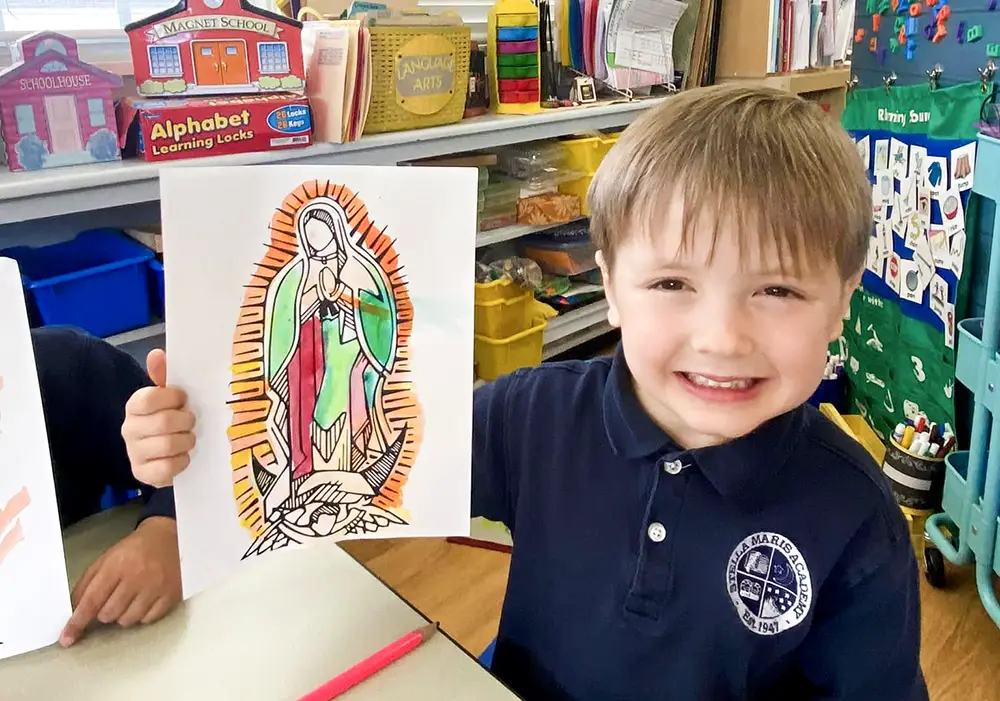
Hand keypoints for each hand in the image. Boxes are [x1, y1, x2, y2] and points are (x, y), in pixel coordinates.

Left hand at [59, 516, 181, 646]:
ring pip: (127, 620)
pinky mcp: (171, 595)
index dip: (77, 621)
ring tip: (130, 598)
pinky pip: (147, 620)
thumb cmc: (133, 550)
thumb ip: (86, 585)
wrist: (169, 537)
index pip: (92, 600)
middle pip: (108, 614)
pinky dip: (142, 615)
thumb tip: (73, 613)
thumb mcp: (105, 560)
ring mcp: (156, 587)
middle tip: (113, 597)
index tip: (66, 638)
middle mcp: (137, 577)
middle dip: (105, 611)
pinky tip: (145, 600)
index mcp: (116, 565)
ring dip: (123, 615)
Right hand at [122, 349, 195, 487]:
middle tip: (191, 421)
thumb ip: (164, 375)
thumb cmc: (167, 418)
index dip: (173, 398)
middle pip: (165, 422)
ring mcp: (134, 453)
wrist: (160, 452)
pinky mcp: (143, 474)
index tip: (183, 399)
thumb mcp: (168, 396)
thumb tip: (157, 354)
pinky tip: (182, 455)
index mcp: (134, 406)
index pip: (151, 398)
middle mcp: (129, 429)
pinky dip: (182, 461)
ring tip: (188, 438)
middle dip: (186, 421)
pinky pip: (168, 467)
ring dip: (187, 440)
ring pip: (169, 444)